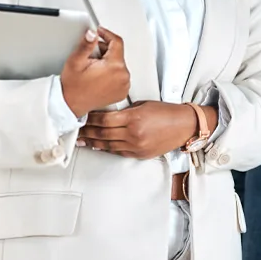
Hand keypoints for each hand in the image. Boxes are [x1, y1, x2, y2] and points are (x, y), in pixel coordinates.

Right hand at [60, 27, 129, 118]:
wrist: (71, 105)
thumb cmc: (73, 86)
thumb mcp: (76, 61)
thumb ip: (86, 45)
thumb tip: (92, 34)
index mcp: (114, 67)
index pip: (117, 42)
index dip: (107, 34)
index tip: (100, 32)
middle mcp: (123, 76)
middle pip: (118, 53)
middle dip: (105, 50)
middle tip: (91, 55)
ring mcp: (124, 85)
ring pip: (119, 64)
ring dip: (108, 61)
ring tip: (94, 67)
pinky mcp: (122, 91)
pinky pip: (120, 75)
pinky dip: (112, 72)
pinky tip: (99, 76)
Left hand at [78, 101, 217, 158]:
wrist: (184, 126)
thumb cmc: (166, 111)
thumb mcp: (144, 104)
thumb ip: (126, 110)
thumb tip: (109, 115)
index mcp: (134, 118)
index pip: (105, 120)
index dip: (91, 119)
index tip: (83, 116)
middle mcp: (133, 134)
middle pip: (103, 134)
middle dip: (88, 132)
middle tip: (76, 130)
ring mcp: (136, 146)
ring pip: (108, 145)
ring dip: (93, 142)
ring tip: (82, 140)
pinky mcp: (139, 154)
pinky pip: (118, 152)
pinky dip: (107, 149)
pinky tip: (99, 146)